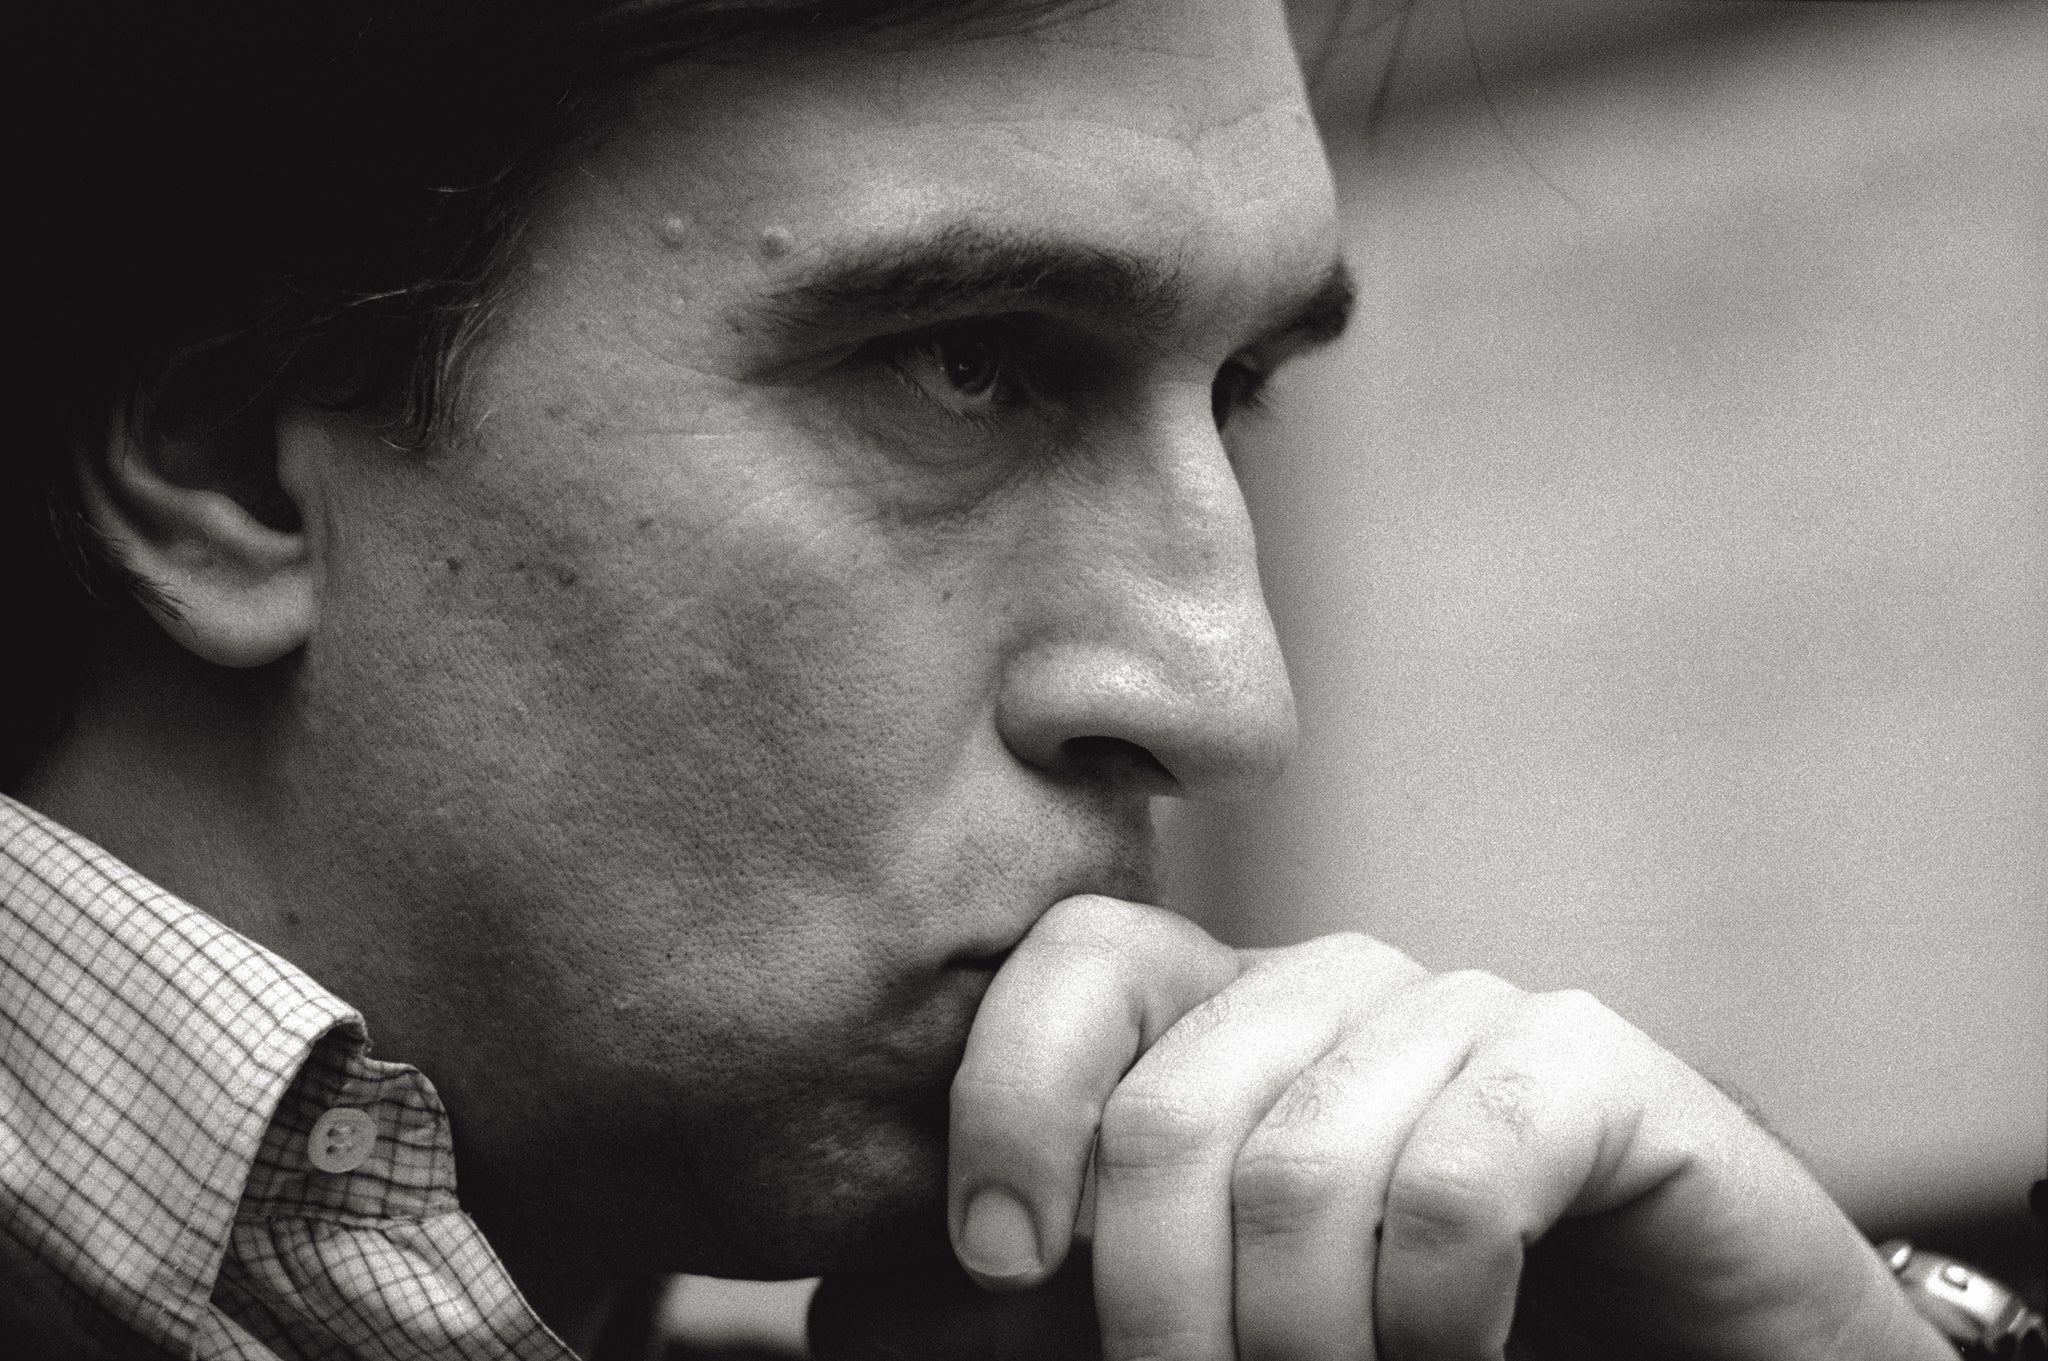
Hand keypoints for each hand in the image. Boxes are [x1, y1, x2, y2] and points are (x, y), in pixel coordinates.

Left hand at [935, 895, 1951, 1360]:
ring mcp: (1462, 1015)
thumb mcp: (1193, 1330)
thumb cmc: (1399, 1343)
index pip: (1069, 963)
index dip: (1006, 1101)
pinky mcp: (1590, 1067)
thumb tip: (846, 1310)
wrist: (1657, 1351)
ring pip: (1301, 1156)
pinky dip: (1431, 1312)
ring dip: (1295, 1344)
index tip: (996, 1262)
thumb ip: (1032, 1314)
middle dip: (1153, 1310)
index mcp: (1214, 1029)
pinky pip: (1462, 1169)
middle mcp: (1326, 995)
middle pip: (1169, 1103)